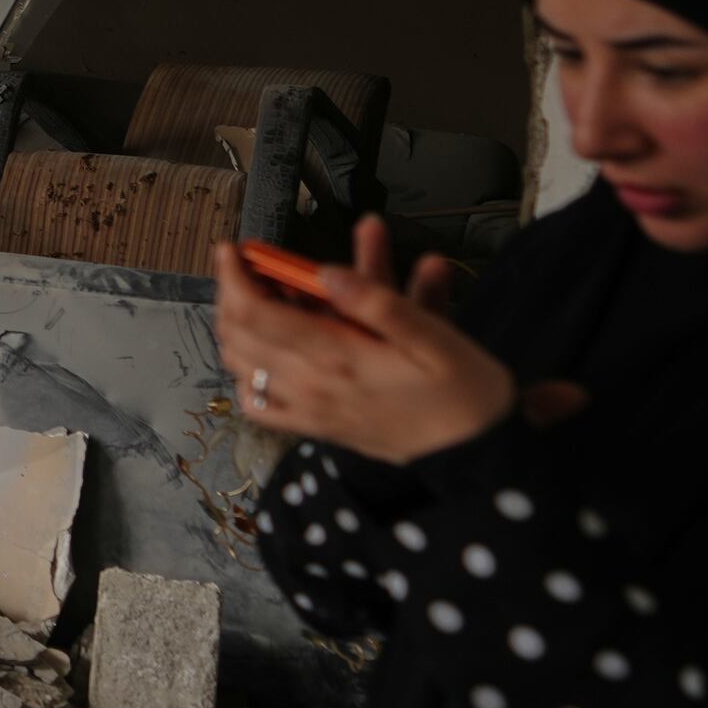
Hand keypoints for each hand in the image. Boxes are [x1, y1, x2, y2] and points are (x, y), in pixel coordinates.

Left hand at [211, 215, 519, 464]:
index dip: (235, 276)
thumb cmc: (464, 392)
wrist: (476, 460)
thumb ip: (378, 301)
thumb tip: (325, 271)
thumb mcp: (437, 337)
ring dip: (235, 328)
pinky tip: (268, 354)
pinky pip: (260, 407)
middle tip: (242, 265)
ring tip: (251, 297)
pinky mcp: (316, 429)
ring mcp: (309, 412)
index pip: (256, 313)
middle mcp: (311, 387)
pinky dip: (248, 376)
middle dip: (230, 294)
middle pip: (238, 336)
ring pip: (241, 368)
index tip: (233, 247)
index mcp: (338, 358)